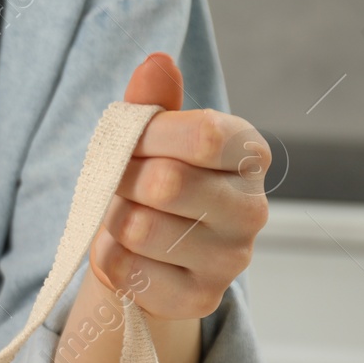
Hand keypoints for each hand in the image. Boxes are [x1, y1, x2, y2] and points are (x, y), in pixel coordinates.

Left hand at [90, 52, 269, 319]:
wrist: (148, 254)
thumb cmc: (152, 182)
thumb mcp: (152, 138)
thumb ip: (154, 102)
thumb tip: (156, 63)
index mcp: (249, 154)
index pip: (203, 134)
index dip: (149, 136)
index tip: (132, 142)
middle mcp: (253, 208)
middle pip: (166, 182)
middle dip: (123, 179)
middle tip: (122, 184)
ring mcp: (232, 259)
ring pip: (140, 228)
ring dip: (113, 220)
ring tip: (126, 219)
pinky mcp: (200, 299)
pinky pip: (127, 271)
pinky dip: (110, 259)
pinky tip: (128, 255)